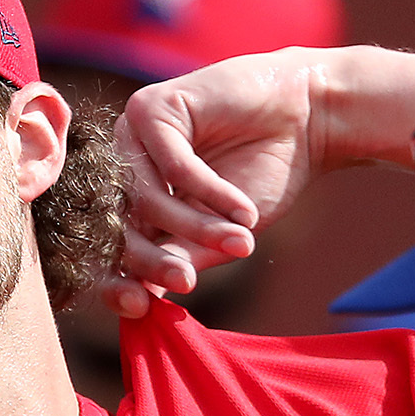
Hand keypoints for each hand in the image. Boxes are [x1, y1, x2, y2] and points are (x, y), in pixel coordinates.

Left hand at [105, 46, 414, 317]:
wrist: (306, 119)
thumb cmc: (262, 175)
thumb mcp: (217, 232)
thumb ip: (179, 258)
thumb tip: (142, 302)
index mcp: (129, 198)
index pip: (108, 247)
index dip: (116, 280)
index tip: (142, 307)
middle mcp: (122, 164)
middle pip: (119, 224)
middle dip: (154, 260)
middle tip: (189, 282)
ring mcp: (132, 134)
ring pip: (147, 197)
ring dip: (195, 226)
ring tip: (240, 242)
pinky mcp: (154, 107)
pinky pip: (175, 166)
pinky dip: (212, 194)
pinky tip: (245, 211)